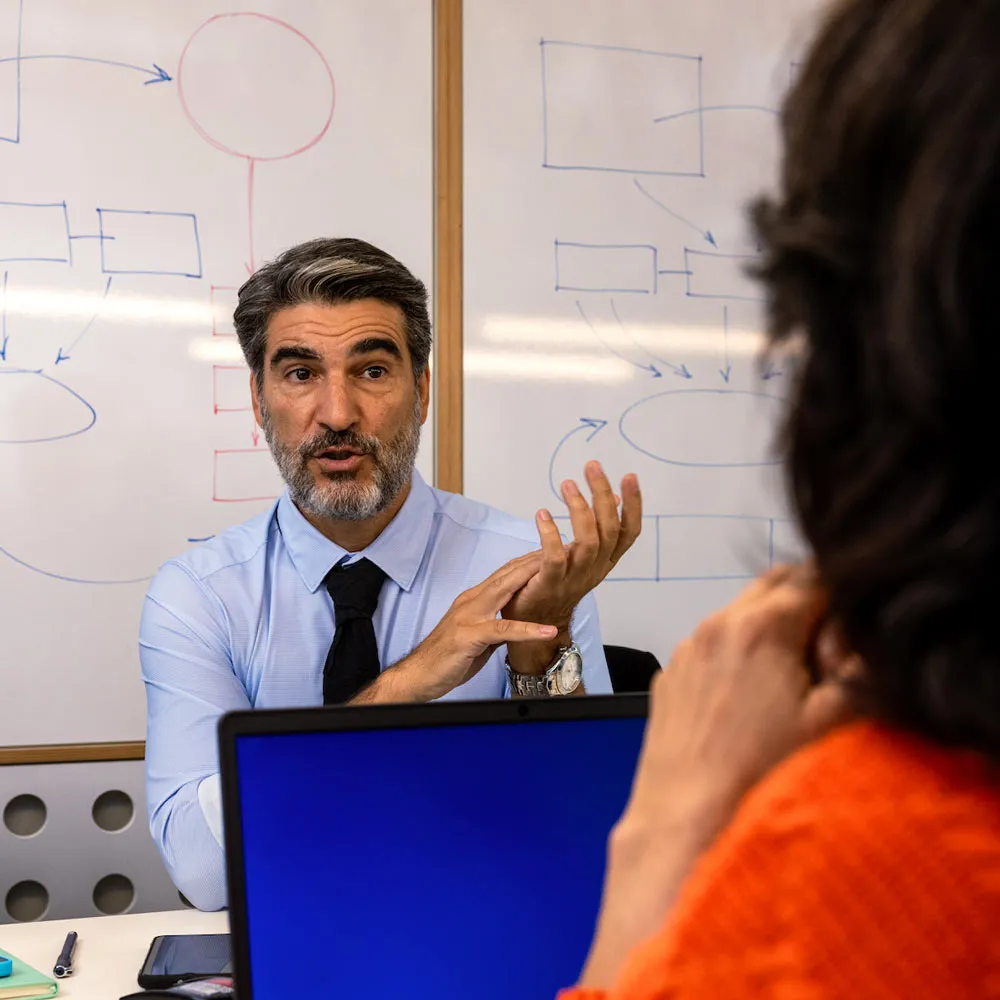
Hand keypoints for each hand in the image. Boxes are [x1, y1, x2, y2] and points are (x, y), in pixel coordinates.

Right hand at [352, 551, 558, 703]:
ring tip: (556, 575)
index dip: (528, 562)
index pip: (505, 574)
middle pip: (507, 575)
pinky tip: (547, 630)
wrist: (418, 675)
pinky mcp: (469, 637)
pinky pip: (502, 631)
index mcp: (474, 600)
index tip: (551, 552)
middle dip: (534, 562)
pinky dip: (526, 629)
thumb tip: (518, 622)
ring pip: (504, 592)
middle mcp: (471, 602)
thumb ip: (497, 625)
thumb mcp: (478, 637)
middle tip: (561, 550)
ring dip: (531, 581)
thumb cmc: (446, 657)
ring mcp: (469, 617)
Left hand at [503, 462, 641, 672]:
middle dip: (603, 495)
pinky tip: (542, 514)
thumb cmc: (556, 580)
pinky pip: (555, 558)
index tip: (629, 476)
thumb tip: (614, 498)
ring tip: (567, 485)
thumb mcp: (582, 552)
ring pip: (588, 542)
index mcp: (606, 560)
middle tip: (591, 467)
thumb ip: (598, 527)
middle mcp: (596, 568)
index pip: (629, 531)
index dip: (634, 505)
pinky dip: (550, 534)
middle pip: (609, 530)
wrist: (535, 619)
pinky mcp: (550, 584)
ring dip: (579, 509)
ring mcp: (575, 578)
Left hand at [578, 565, 854, 986]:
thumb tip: (861, 642)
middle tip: (822, 658)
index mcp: (764, 624)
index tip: (844, 651)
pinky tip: (744, 703)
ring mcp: (688, 645)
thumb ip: (859, 669)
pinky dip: (736, 652)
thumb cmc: (764, 773)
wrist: (684, 816)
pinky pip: (712, 642)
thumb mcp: (833, 723)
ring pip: (740, 610)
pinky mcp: (670, 672)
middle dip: (807, 604)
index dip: (842, 606)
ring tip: (783, 686)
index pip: (817, 575)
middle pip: (776, 582)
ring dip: (770, 628)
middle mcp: (719, 621)